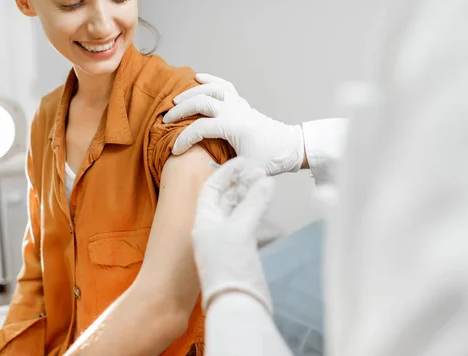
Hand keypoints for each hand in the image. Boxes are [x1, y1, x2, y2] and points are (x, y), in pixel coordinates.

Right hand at [163, 73, 304, 175]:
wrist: (288, 147)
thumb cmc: (268, 160)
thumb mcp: (245, 170)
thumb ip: (222, 170)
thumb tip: (200, 167)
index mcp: (234, 127)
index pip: (200, 128)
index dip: (183, 139)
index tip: (175, 151)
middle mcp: (235, 111)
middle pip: (201, 102)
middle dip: (180, 111)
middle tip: (166, 120)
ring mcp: (238, 104)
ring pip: (211, 89)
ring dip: (191, 93)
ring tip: (176, 100)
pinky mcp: (241, 103)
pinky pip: (224, 85)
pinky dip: (210, 79)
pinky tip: (197, 77)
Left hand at [192, 157, 274, 312]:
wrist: (232, 305)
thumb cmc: (226, 269)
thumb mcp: (239, 230)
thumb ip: (252, 204)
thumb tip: (264, 181)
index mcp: (202, 220)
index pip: (211, 187)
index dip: (226, 172)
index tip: (244, 162)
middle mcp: (210, 228)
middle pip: (224, 197)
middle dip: (241, 183)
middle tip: (259, 171)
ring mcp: (224, 241)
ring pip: (236, 210)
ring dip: (249, 196)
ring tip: (265, 183)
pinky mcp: (237, 253)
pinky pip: (244, 224)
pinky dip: (254, 212)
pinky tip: (264, 205)